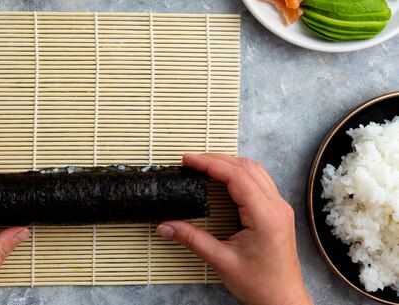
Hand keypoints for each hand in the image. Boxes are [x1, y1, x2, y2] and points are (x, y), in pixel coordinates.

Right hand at [156, 154, 312, 304]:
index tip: (189, 160)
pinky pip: (260, 180)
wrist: (283, 300)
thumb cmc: (261, 285)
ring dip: (229, 162)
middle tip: (191, 160)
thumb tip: (166, 226)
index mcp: (265, 216)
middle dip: (216, 159)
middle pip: (246, 167)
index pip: (236, 176)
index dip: (210, 164)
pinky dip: (240, 172)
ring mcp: (280, 207)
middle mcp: (277, 207)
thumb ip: (192, 239)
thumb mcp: (221, 261)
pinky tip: (225, 177)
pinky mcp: (278, 211)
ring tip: (205, 164)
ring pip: (255, 170)